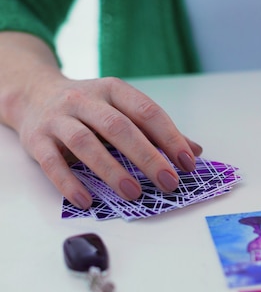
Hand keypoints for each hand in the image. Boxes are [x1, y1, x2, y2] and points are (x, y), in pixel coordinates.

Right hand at [15, 71, 201, 208]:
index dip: (170, 138)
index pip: (147, 111)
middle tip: (169, 182)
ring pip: (85, 143)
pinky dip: (69, 183)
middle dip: (147, 157)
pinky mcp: (36, 139)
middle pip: (119, 127)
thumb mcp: (123, 110)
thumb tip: (194, 151)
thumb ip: (156, 130)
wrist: (33, 95)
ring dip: (111, 170)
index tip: (187, 163)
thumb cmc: (90, 108)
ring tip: (133, 193)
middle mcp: (85, 100)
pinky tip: (87, 201)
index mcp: (113, 90)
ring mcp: (58, 118)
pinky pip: (52, 163)